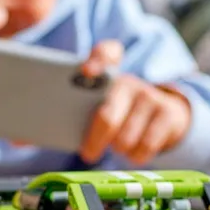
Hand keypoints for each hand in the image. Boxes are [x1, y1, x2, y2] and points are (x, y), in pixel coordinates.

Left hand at [79, 41, 191, 164]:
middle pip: (107, 117)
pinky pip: (146, 146)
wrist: (165, 116)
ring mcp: (151, 97)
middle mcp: (129, 82)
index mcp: (107, 74)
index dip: (96, 61)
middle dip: (95, 140)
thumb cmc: (119, 112)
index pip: (106, 54)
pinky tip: (134, 152)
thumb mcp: (101, 105)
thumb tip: (40, 137)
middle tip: (88, 153)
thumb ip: (76, 110)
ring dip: (119, 149)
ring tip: (118, 146)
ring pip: (125, 139)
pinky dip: (136, 155)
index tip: (86, 71)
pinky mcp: (169, 114)